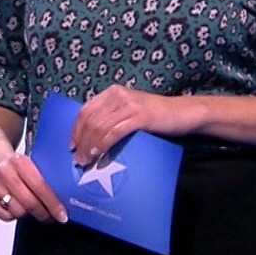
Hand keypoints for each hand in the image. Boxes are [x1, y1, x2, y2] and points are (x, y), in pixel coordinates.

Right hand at [0, 144, 65, 223]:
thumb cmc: (14, 162)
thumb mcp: (30, 163)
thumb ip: (43, 179)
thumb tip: (62, 202)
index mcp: (19, 162)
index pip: (40, 187)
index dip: (53, 204)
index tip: (62, 215)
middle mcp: (4, 173)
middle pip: (29, 203)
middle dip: (44, 213)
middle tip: (51, 217)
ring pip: (18, 212)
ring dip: (27, 213)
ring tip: (30, 207)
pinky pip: (6, 216)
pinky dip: (14, 215)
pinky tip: (15, 206)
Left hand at [70, 85, 197, 165]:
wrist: (183, 113)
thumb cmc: (155, 116)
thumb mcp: (129, 111)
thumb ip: (112, 117)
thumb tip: (90, 138)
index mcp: (112, 92)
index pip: (86, 110)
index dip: (76, 130)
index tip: (72, 146)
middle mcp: (118, 95)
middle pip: (90, 120)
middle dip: (81, 141)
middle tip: (78, 159)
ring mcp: (129, 105)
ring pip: (99, 127)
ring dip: (90, 147)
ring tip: (86, 162)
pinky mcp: (139, 117)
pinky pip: (114, 133)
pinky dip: (103, 146)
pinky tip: (99, 156)